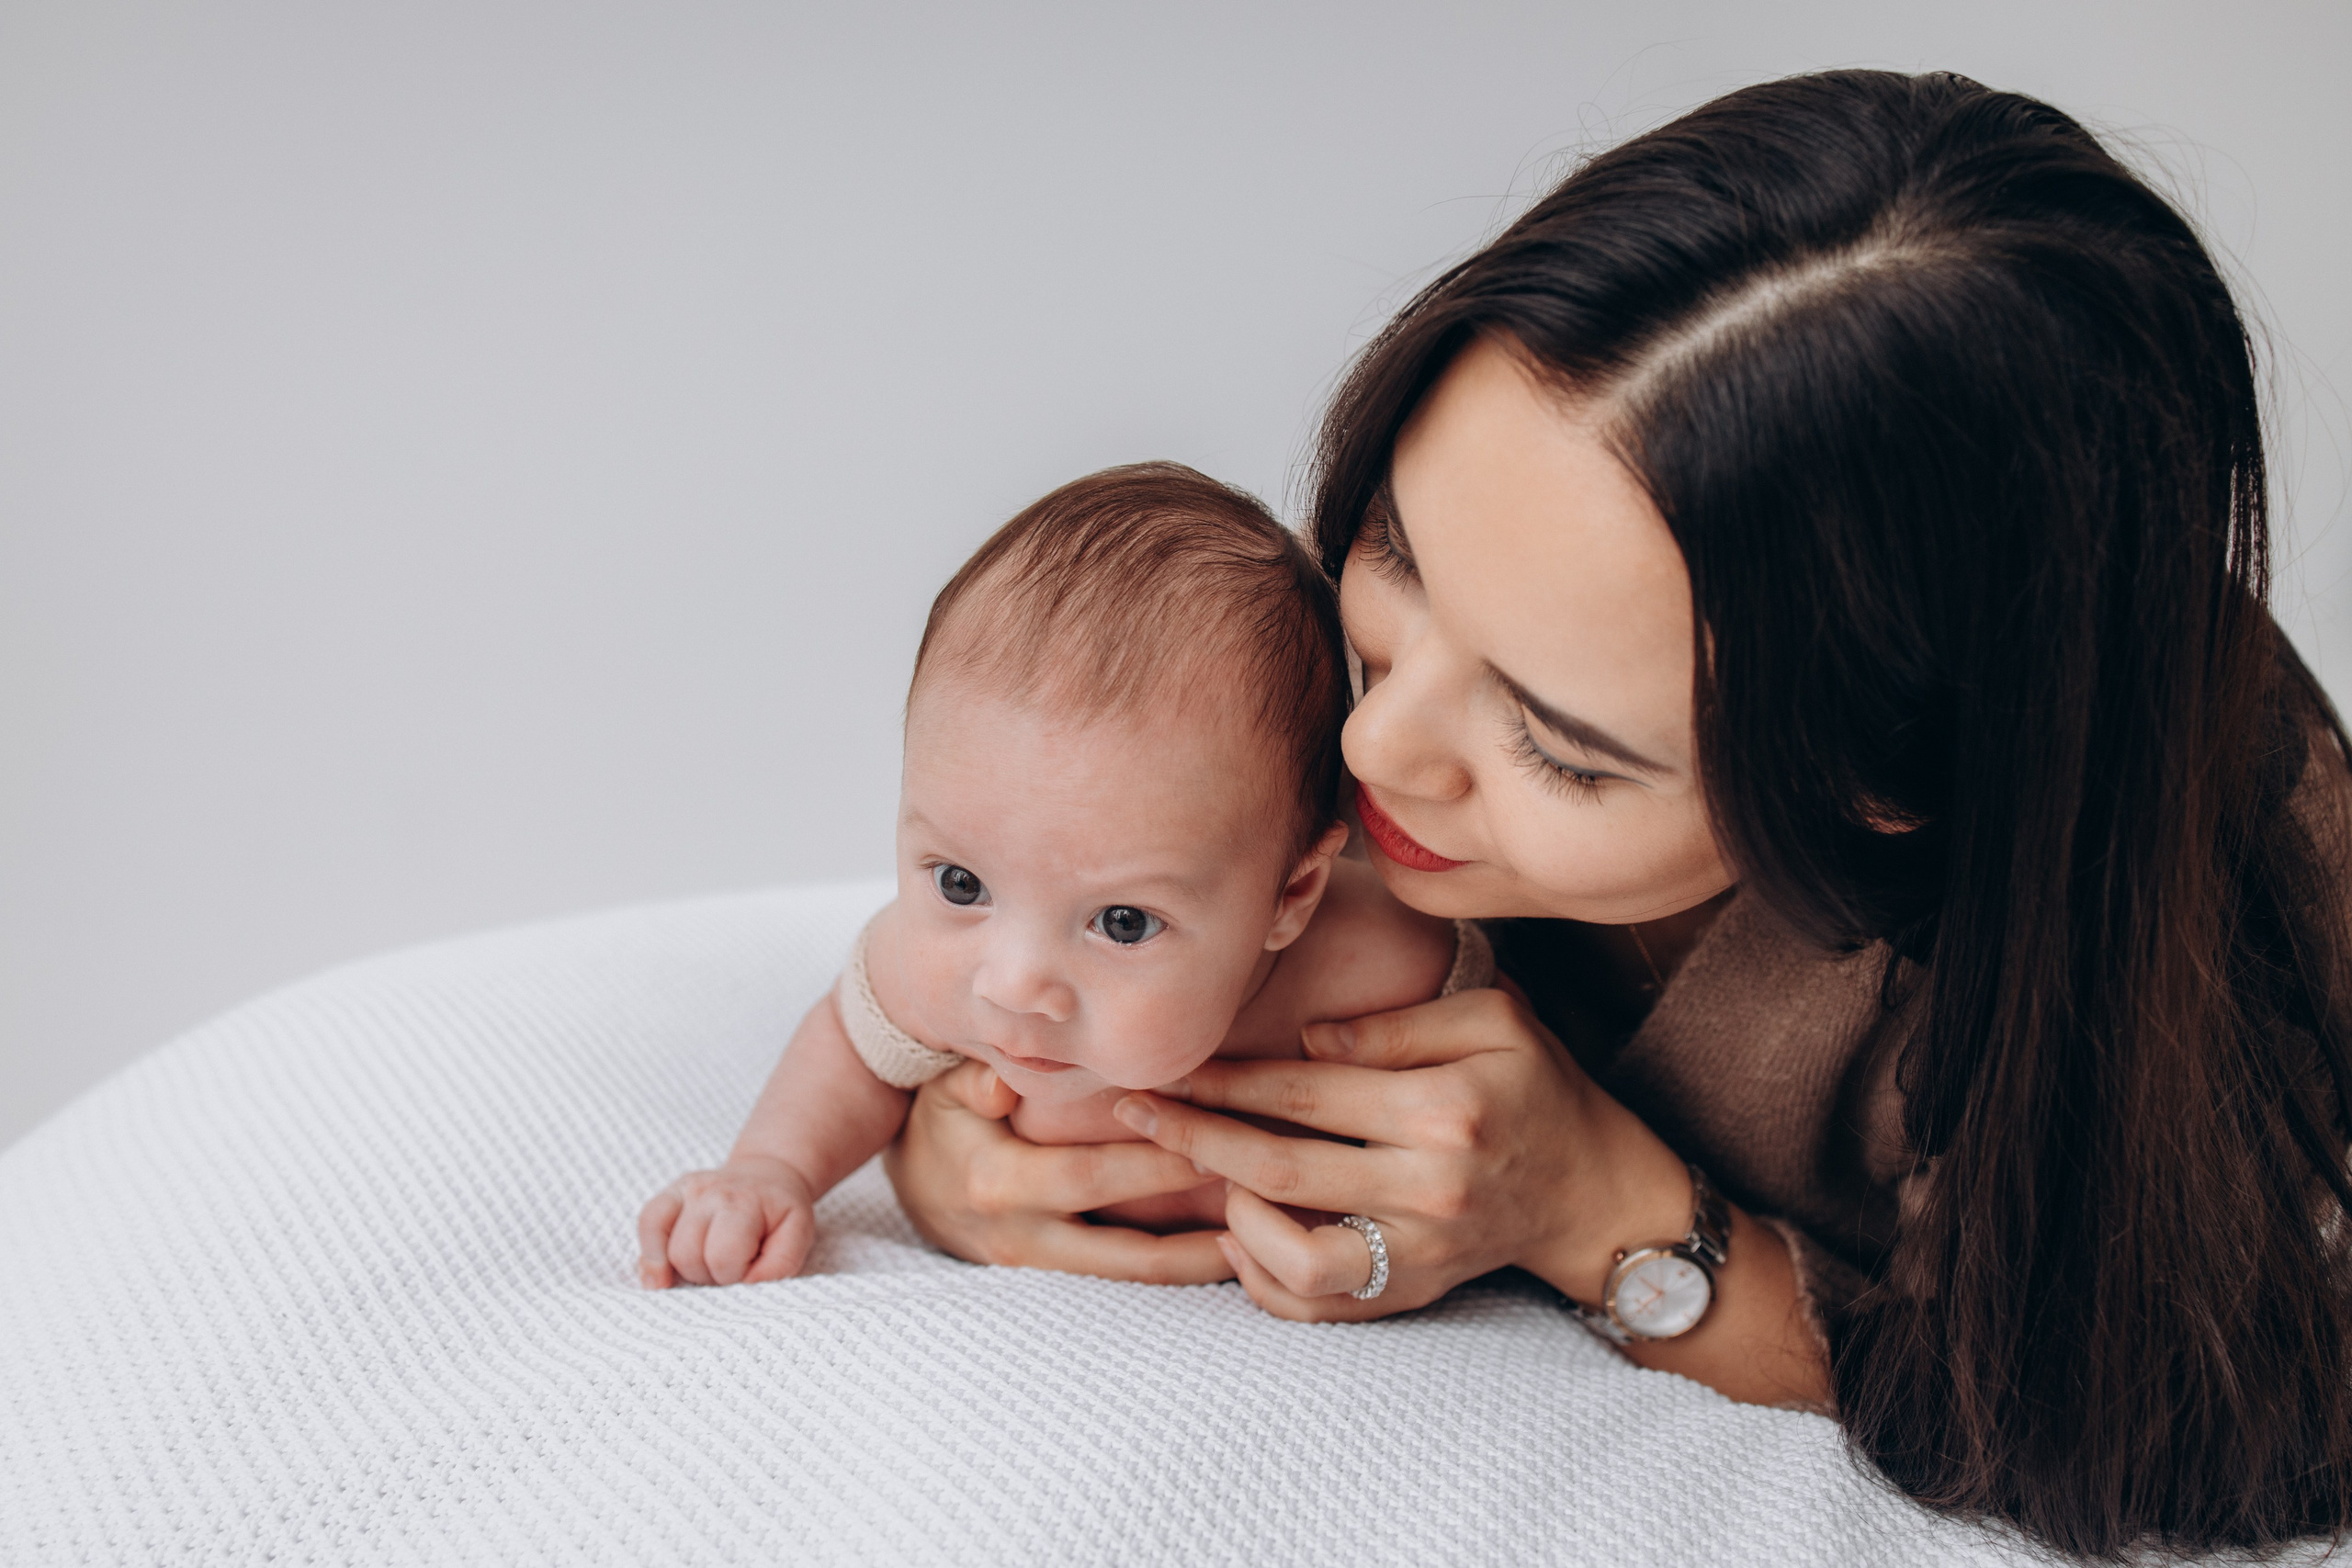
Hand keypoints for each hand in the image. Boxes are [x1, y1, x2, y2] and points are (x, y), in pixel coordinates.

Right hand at [638, 1154, 819, 1287]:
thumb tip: (746, 1284)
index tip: (748, 1270)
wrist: (767, 1174)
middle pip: (687, 1256)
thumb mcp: (798, 1235)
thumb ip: (780, 1264)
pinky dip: (650, 1254)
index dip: (735, 1275)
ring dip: (684, 1270)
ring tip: (708, 1265)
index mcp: (743, 1202)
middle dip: (708, 1276)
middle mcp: (709, 1192)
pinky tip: (661, 1275)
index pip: (723, 1257)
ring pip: (665, 1249)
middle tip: (728, 1270)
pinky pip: (646, 1224)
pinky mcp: (669, 1194)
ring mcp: (685, 1190)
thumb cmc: (780, 1213)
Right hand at [883, 1058, 1235, 1284]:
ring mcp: (1043, 1270)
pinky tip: (1226, 1260)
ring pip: (1129, 1279)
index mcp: (1000, 1184)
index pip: (1088, 1177)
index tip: (1212, 1145)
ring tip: (1260, 1253)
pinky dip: (1171, 1271)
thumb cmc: (941, 1125)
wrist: (914, 1191)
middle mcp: (1024, 1239)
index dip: (1151, 1165)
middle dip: (1194, 1234)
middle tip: (1259, 1211)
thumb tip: (1004, 1080)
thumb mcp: (945, 1092)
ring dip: (1193, 1268)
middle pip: (1123, 1249)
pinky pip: (1122, 1280)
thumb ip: (978, 1080)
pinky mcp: (1059, 1281)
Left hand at [1109, 986, 1692, 1321]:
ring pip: (1292, 1256)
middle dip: (1194, 1138)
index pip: (1305, 1094)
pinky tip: (1239, 1232)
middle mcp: (1430, 1189)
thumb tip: (1307, 1042)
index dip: (1225, 1079)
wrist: (1592, 1191)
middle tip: (1133, 1111)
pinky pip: (1316, 1303)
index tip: (1168, 1065)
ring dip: (1228, 1217)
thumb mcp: (1493, 1020)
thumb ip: (1397, 1023)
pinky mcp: (1412, 1294)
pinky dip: (1263, 1276)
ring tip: (1199, 1177)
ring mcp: (1420, 1253)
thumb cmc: (1536, 1088)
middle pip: (1280, 1170)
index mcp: (1444, 1110)